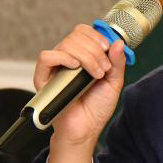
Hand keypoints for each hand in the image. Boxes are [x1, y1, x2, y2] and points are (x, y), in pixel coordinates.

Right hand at [33, 25, 126, 162]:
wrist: (86, 130)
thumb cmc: (96, 109)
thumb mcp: (113, 82)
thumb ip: (117, 62)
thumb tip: (118, 42)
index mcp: (82, 56)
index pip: (83, 32)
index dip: (96, 36)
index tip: (107, 49)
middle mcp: (67, 59)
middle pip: (76, 36)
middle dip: (95, 50)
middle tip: (103, 69)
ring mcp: (55, 68)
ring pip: (65, 44)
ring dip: (86, 56)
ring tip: (95, 75)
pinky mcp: (44, 79)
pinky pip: (47, 57)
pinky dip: (63, 58)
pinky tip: (75, 67)